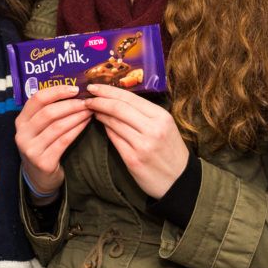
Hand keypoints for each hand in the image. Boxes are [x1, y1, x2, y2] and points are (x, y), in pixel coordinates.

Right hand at [14, 84, 91, 198]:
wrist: (39, 177)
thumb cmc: (43, 146)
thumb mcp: (37, 128)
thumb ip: (47, 112)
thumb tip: (73, 91)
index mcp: (21, 121)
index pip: (37, 99)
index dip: (57, 91)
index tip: (75, 89)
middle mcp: (22, 134)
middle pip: (49, 112)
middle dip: (71, 105)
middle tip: (87, 102)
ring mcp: (31, 149)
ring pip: (58, 126)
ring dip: (77, 116)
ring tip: (89, 111)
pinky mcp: (43, 161)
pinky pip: (64, 141)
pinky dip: (77, 130)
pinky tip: (86, 124)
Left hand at [84, 83, 188, 198]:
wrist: (180, 180)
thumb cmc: (170, 150)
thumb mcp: (165, 126)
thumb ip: (144, 113)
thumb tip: (116, 100)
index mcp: (161, 117)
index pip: (129, 98)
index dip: (108, 91)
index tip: (94, 86)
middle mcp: (152, 129)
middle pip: (118, 108)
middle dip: (99, 100)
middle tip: (87, 98)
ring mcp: (142, 145)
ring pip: (113, 122)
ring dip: (99, 114)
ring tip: (92, 110)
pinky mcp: (133, 159)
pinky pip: (113, 139)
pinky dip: (105, 129)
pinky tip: (101, 124)